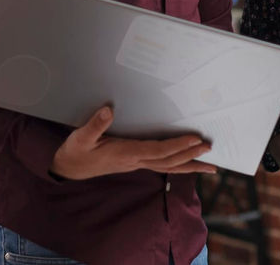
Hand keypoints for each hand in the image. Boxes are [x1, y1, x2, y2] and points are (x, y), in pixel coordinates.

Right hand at [49, 106, 215, 179]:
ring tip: (209, 165)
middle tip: (210, 151)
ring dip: (189, 165)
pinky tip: (187, 163)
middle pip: (169, 162)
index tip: (195, 139)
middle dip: (191, 156)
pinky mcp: (134, 163)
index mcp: (125, 153)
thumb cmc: (76, 152)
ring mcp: (135, 163)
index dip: (178, 145)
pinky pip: (161, 165)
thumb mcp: (80, 137)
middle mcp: (134, 161)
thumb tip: (108, 110)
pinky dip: (177, 165)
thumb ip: (94, 125)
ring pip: (167, 167)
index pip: (158, 151)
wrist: (69, 168)